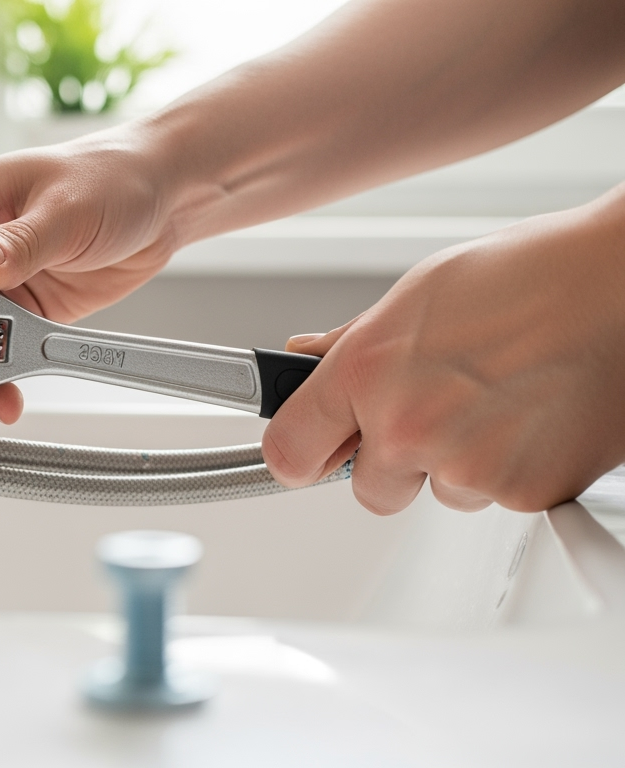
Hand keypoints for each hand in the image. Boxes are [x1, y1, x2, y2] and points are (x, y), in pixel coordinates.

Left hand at [262, 186, 624, 512]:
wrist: (618, 283)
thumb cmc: (527, 276)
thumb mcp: (416, 297)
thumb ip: (352, 344)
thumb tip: (304, 360)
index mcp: (364, 373)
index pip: (288, 451)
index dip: (298, 456)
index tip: (310, 455)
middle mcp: (406, 425)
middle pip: (368, 490)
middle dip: (393, 462)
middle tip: (436, 413)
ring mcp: (465, 464)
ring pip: (441, 492)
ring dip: (462, 462)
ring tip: (501, 398)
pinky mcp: (526, 492)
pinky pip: (500, 498)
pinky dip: (516, 469)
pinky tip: (533, 416)